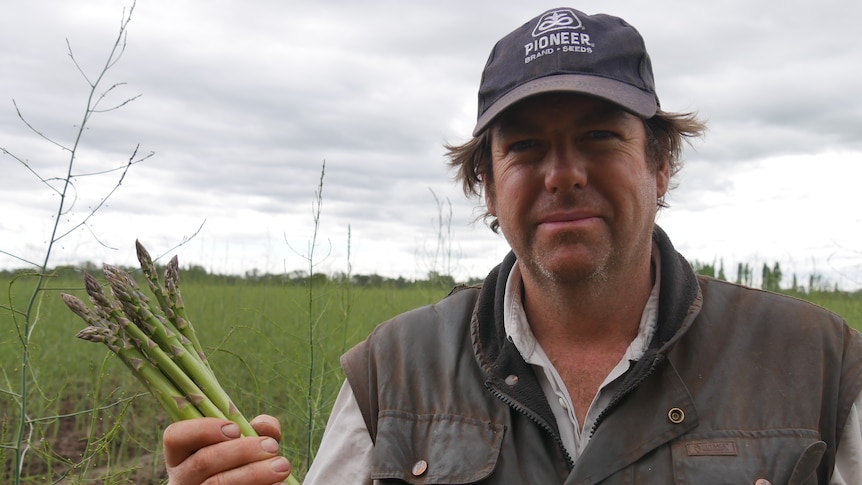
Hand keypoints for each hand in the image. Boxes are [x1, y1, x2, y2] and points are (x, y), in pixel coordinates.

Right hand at [163, 415, 291, 483]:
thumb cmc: (242, 466)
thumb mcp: (245, 445)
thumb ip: (254, 430)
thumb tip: (264, 426)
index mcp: (182, 456)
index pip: (175, 437)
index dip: (203, 429)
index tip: (236, 429)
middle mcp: (182, 479)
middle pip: (202, 461)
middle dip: (242, 451)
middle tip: (272, 447)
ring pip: (216, 484)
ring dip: (254, 473)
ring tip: (282, 466)